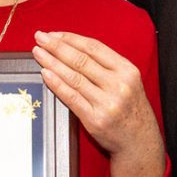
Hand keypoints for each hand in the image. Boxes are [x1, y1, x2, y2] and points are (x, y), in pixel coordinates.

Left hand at [32, 31, 165, 176]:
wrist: (138, 142)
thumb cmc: (130, 110)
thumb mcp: (128, 82)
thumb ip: (107, 66)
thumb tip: (73, 48)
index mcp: (127, 70)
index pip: (94, 48)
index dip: (71, 39)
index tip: (54, 34)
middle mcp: (119, 85)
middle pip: (81, 60)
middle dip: (56, 47)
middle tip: (40, 38)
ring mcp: (107, 103)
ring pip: (73, 77)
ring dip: (52, 62)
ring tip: (38, 53)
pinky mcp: (95, 119)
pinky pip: (71, 97)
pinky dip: (56, 84)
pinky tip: (46, 74)